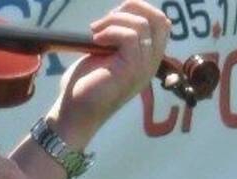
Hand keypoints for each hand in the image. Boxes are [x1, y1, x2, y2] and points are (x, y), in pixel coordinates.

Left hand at [47, 0, 172, 147]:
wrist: (75, 111)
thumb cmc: (86, 84)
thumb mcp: (106, 54)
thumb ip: (119, 37)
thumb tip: (118, 14)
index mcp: (148, 58)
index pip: (162, 23)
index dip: (140, 9)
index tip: (112, 16)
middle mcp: (151, 63)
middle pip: (160, 20)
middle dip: (132, 8)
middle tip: (106, 20)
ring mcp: (144, 68)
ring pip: (142, 26)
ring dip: (114, 20)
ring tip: (95, 32)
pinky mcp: (131, 69)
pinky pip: (130, 36)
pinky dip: (110, 31)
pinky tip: (95, 41)